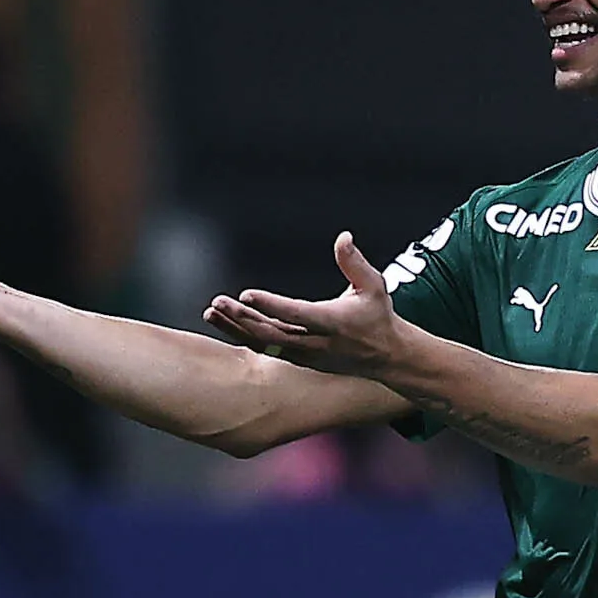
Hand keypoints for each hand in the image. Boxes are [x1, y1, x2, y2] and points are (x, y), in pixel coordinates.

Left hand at [204, 234, 411, 379]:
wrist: (385, 356)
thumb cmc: (377, 315)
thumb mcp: (373, 286)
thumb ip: (355, 263)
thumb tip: (343, 237)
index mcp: (332, 322)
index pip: (296, 314)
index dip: (270, 305)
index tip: (247, 294)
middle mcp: (315, 342)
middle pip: (271, 332)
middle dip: (242, 317)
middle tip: (219, 302)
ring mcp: (304, 355)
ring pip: (263, 343)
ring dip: (235, 328)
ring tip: (211, 312)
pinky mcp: (297, 360)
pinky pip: (264, 349)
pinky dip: (242, 336)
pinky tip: (224, 322)